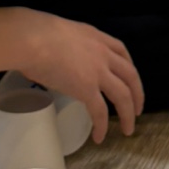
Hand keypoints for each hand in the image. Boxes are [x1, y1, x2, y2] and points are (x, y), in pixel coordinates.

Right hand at [0, 6, 143, 143]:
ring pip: (123, 96)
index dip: (129, 67)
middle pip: (130, 75)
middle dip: (137, 94)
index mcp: (96, 37)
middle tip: (137, 110)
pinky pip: (100, 112)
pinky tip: (99, 137)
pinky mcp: (87, 89)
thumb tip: (53, 57)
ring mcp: (98, 72)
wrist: (31, 39)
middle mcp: (103, 54)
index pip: (121, 51)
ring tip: (128, 129)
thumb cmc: (35, 33)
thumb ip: (66, 45)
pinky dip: (102, 126)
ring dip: (128, 114)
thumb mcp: (61, 32)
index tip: (130, 79)